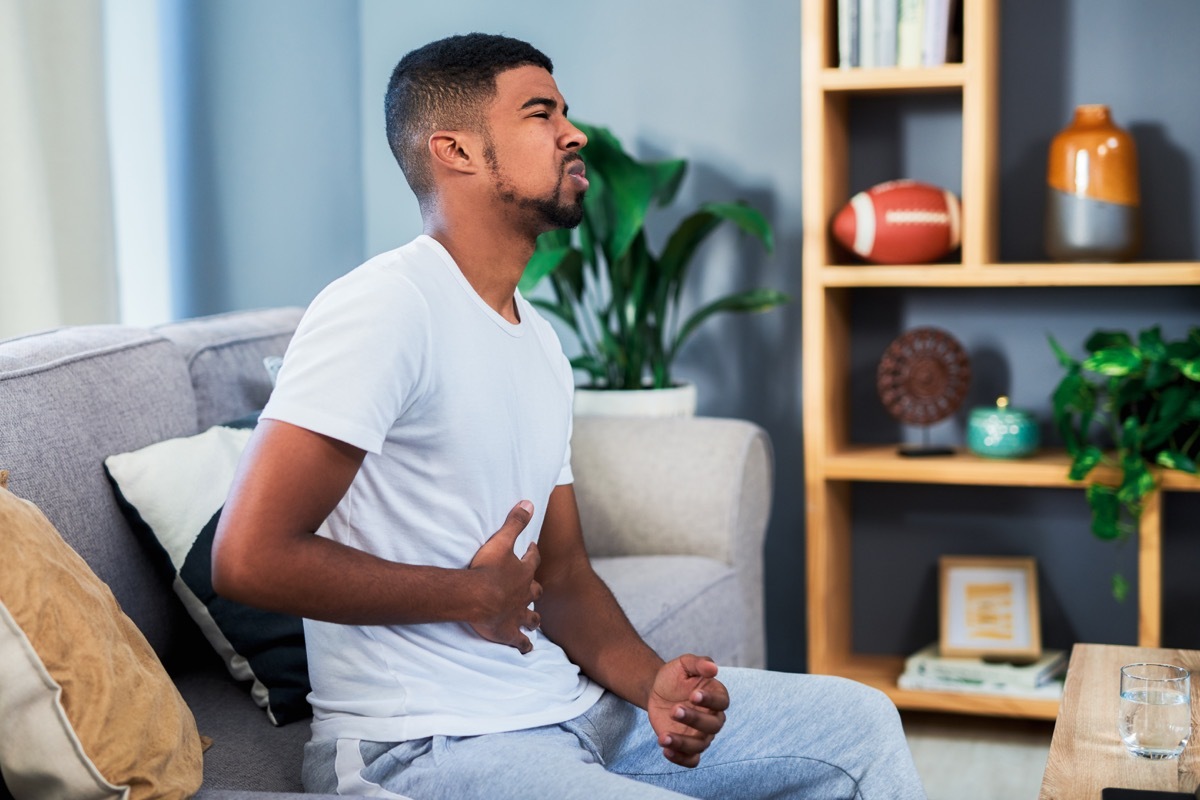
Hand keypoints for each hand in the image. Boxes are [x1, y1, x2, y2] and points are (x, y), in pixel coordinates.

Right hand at [468, 500, 541, 653]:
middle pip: (535, 591)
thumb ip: (515, 521)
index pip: (533, 560)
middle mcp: (525, 595)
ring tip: (534, 619)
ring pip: (532, 618)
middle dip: (535, 588)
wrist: (477, 597)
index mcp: (524, 573)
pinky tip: (526, 649)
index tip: (532, 549)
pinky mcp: (509, 632)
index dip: (532, 554)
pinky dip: (524, 645)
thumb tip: (529, 502)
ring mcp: (518, 615)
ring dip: (533, 618)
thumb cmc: (487, 569)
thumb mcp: (502, 540)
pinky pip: (521, 642)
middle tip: (533, 587)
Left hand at [647, 654, 728, 767]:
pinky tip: (666, 750)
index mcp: (716, 697)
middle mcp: (712, 718)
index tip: (694, 695)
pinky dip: (680, 759)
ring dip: (682, 743)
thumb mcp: (684, 664)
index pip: (722, 702)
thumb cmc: (675, 676)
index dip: (710, 700)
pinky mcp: (687, 746)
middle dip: (694, 719)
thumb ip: (698, 663)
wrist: (657, 690)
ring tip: (663, 737)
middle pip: (713, 725)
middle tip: (674, 710)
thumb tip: (713, 668)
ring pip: (700, 745)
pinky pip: (691, 760)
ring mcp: (701, 735)